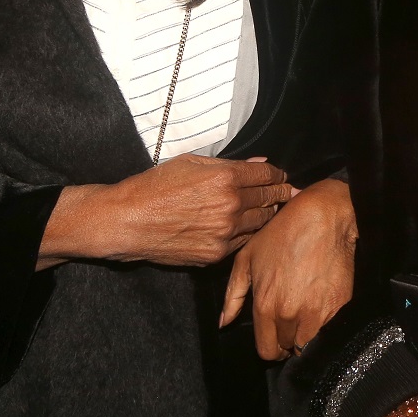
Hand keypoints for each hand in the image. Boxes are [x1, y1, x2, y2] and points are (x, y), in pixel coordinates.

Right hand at [37, 155, 292, 267]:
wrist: (128, 220)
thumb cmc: (155, 186)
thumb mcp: (192, 162)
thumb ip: (230, 164)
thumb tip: (260, 162)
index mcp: (226, 177)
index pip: (267, 174)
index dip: (278, 174)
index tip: (281, 176)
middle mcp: (231, 205)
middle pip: (270, 199)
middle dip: (280, 194)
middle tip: (289, 193)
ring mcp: (225, 232)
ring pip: (260, 223)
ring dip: (266, 215)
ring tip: (270, 210)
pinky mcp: (216, 254)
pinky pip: (243, 242)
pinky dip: (247, 234)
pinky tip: (246, 227)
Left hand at [220, 178, 356, 358]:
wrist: (324, 217)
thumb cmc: (283, 233)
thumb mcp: (247, 258)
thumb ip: (232, 296)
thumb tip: (224, 322)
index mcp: (265, 306)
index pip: (266, 350)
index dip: (270, 348)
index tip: (276, 339)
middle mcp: (290, 314)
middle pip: (288, 349)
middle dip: (287, 340)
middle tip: (291, 323)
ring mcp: (317, 313)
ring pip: (308, 344)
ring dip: (306, 336)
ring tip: (306, 317)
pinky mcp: (339, 306)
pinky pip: (330, 331)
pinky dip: (325, 326)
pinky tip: (321, 306)